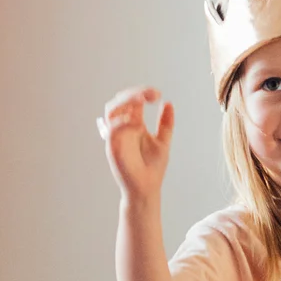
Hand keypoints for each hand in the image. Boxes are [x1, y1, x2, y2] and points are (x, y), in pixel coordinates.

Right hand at [99, 86, 172, 204]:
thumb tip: (168, 103)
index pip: (133, 100)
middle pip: (120, 101)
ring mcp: (116, 135)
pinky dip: (123, 122)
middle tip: (151, 94)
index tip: (158, 94)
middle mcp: (123, 127)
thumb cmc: (152, 168)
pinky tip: (137, 123)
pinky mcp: (112, 146)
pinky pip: (112, 128)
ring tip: (142, 99)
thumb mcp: (163, 141)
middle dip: (134, 93)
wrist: (147, 188)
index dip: (143, 93)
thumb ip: (165, 123)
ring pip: (111, 109)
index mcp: (135, 124)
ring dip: (125, 101)